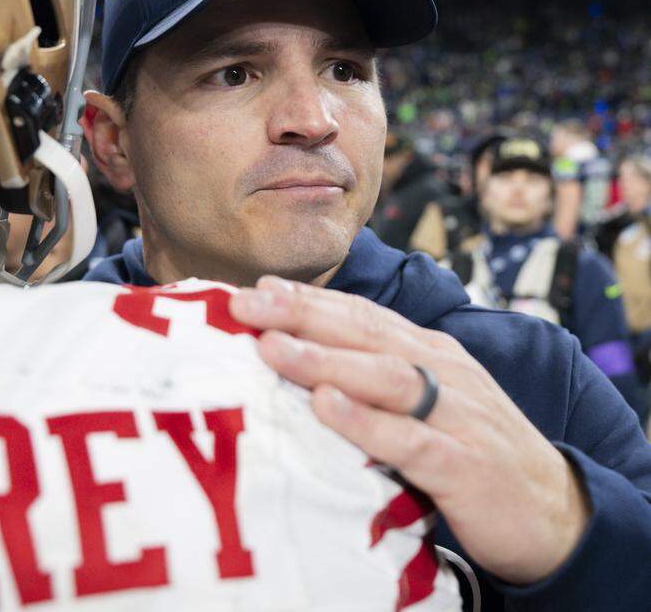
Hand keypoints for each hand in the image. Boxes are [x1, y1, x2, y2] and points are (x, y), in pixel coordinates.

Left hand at [229, 276, 589, 585]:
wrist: (556, 515)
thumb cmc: (467, 452)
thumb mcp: (422, 404)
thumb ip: (371, 380)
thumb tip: (296, 359)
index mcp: (427, 353)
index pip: (361, 315)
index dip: (309, 299)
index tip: (256, 286)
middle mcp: (442, 372)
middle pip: (365, 333)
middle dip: (302, 314)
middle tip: (245, 303)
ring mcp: (455, 415)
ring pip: (383, 376)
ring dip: (324, 359)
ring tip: (272, 347)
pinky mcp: (463, 465)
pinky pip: (410, 439)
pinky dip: (365, 422)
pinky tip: (325, 406)